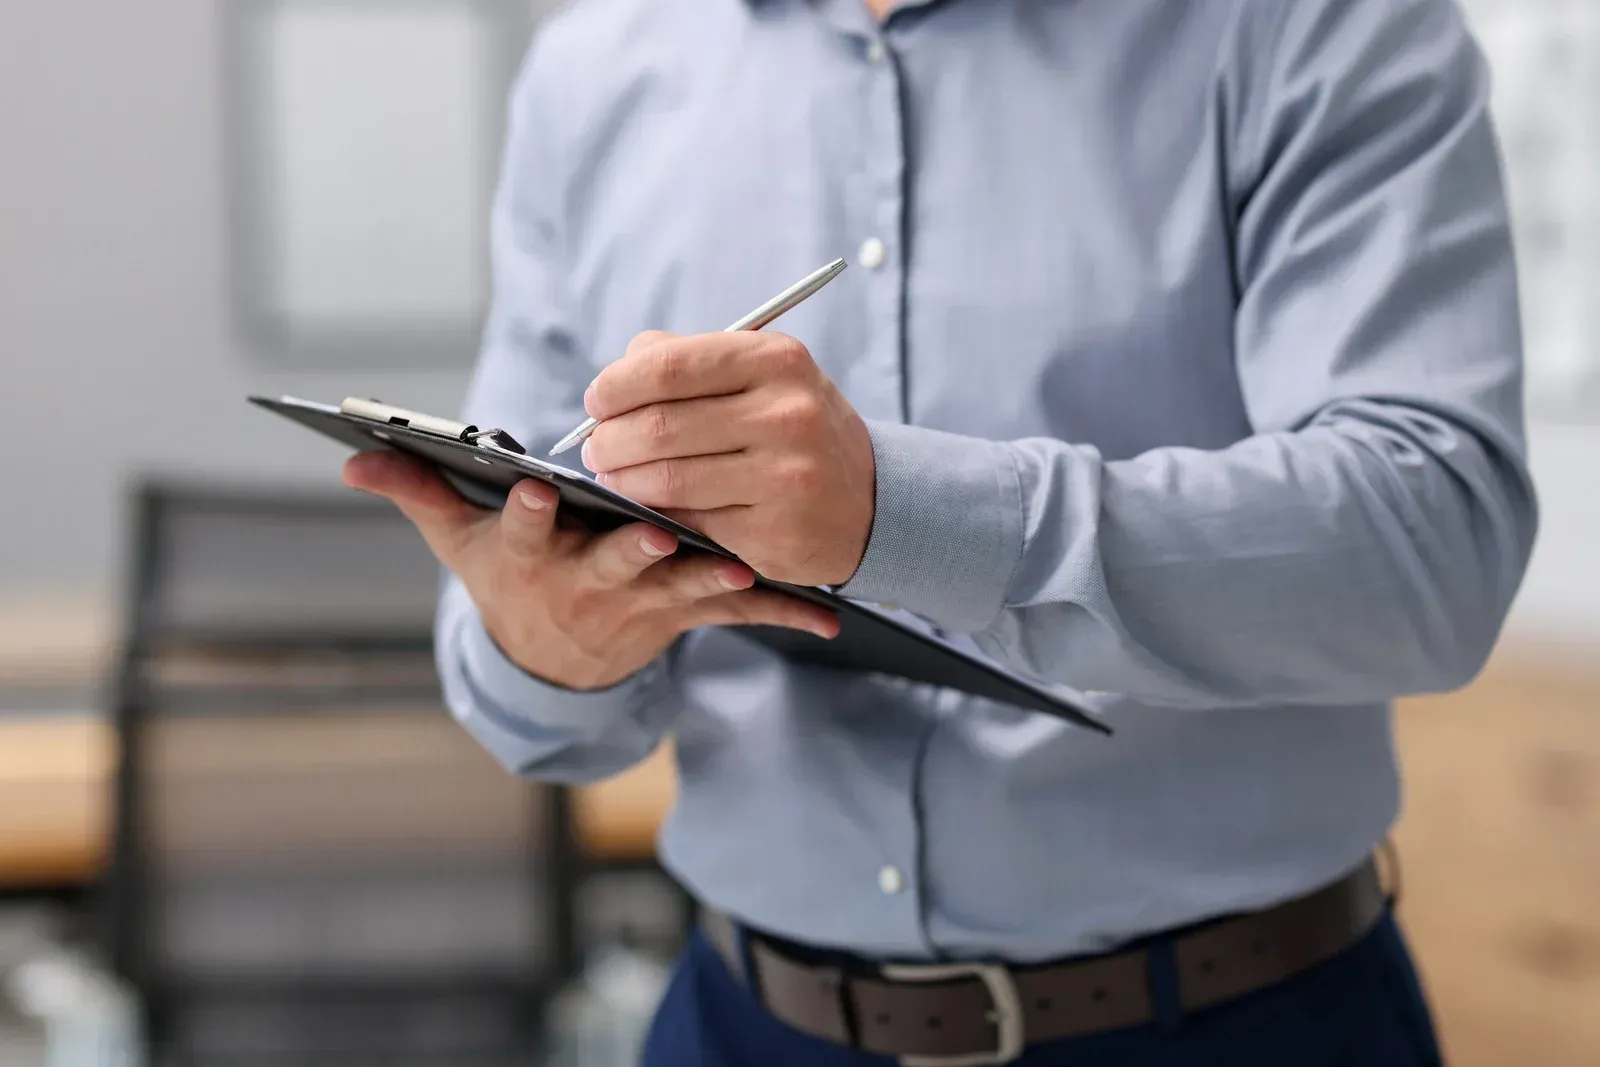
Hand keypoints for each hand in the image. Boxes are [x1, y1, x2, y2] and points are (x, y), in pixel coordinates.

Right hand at [343, 451, 838, 690]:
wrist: (557, 660)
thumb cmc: (508, 579)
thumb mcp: (458, 541)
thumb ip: (414, 489)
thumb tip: (351, 455)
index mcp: (530, 556)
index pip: (518, 528)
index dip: (521, 511)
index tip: (528, 483)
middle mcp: (585, 583)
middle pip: (609, 565)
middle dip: (630, 551)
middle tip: (653, 535)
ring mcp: (641, 603)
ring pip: (678, 589)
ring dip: (711, 579)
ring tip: (746, 568)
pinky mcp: (685, 613)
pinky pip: (735, 614)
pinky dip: (782, 612)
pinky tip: (829, 619)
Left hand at [580, 330, 875, 586]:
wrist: (867, 502)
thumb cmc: (792, 429)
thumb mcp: (760, 376)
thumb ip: (686, 361)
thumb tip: (615, 376)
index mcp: (776, 361)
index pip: (667, 366)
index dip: (615, 387)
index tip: (597, 402)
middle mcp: (787, 414)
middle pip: (658, 427)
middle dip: (609, 441)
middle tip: (596, 449)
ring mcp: (785, 477)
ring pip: (667, 480)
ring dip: (623, 482)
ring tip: (614, 477)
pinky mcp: (775, 531)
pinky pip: (690, 521)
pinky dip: (659, 515)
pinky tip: (655, 508)